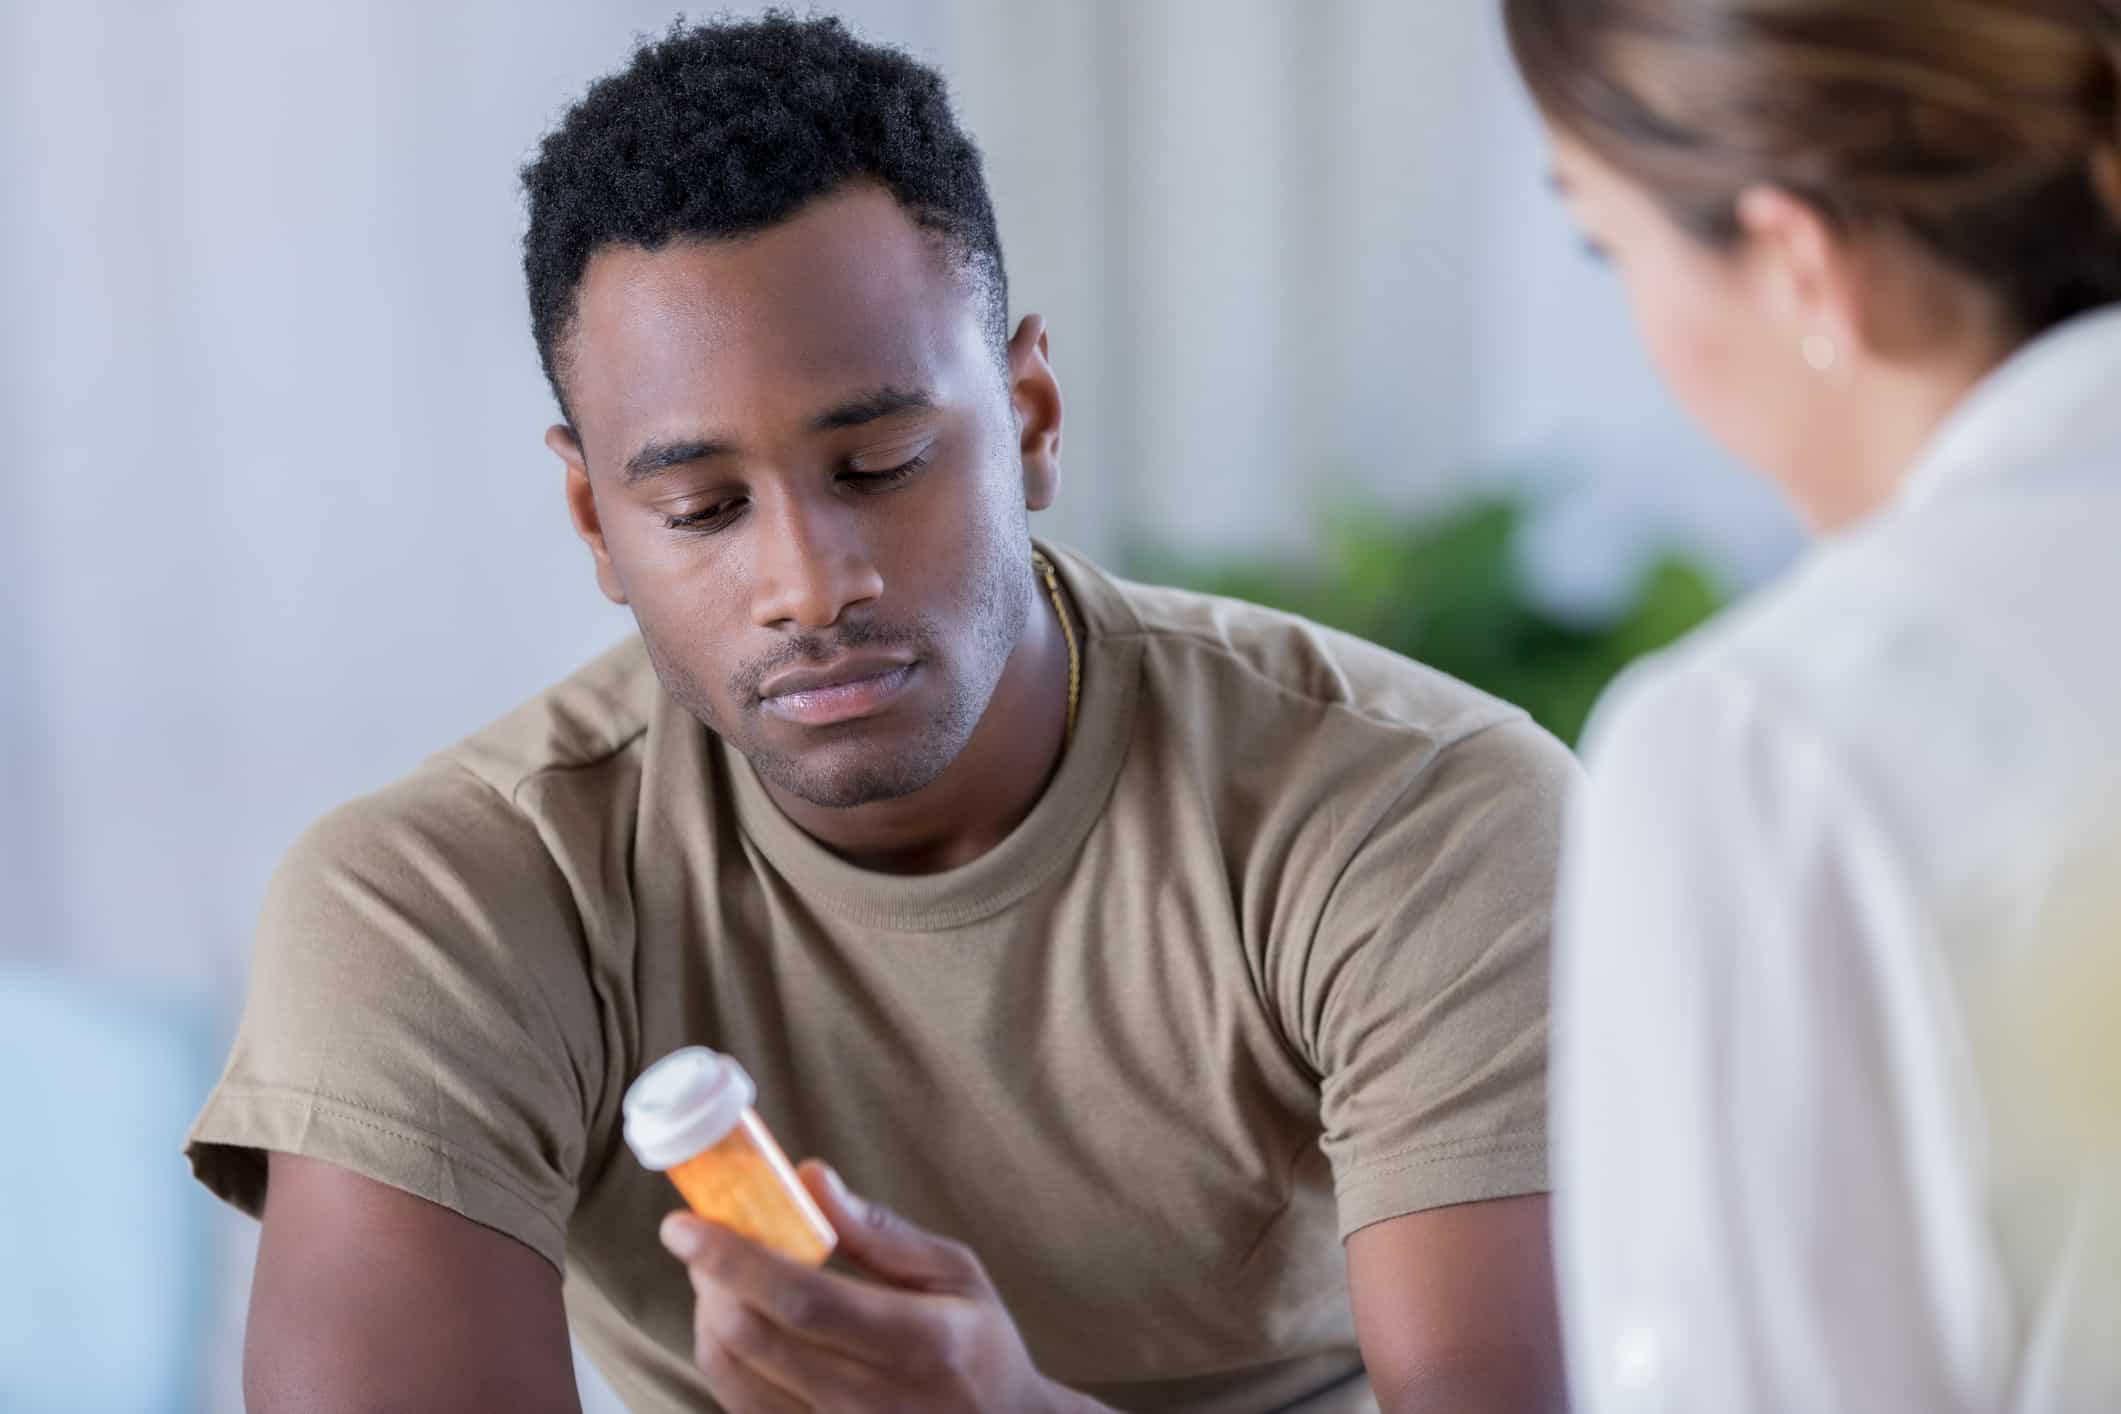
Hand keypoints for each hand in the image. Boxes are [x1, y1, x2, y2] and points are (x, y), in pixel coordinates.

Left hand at [660, 1160, 1094, 1413]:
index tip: (683, 1224)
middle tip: (703, 1237)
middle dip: (709, 1279)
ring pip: (733, 1376)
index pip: (803, 1301)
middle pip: (753, 1339)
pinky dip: (721, 1356)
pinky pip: (740, 1405)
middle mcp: (871, 1400)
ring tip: (719, 1276)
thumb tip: (808, 1178)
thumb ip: (880, 1231)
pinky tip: (736, 1322)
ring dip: (708, 1315)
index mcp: (918, 1342)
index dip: (733, 1260)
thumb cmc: (979, 1343)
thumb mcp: (956, 1274)